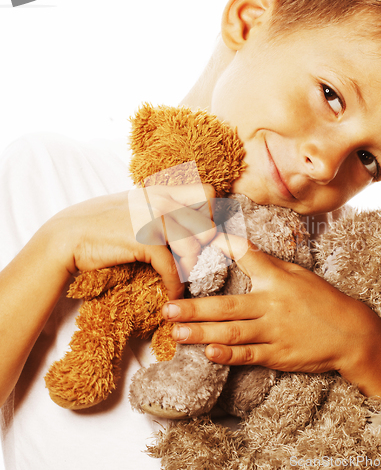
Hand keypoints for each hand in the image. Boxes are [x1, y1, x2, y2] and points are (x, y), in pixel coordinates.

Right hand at [45, 183, 216, 299]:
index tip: (201, 237)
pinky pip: (173, 268)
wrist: (66, 237)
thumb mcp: (135, 207)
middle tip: (192, 263)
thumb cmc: (101, 225)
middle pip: (207, 226)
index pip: (208, 194)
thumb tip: (189, 227)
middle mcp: (161, 200)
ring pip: (194, 249)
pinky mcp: (144, 239)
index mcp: (162, 190)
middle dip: (204, 248)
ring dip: (189, 270)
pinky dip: (175, 285)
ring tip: (180, 280)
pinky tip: (171, 293)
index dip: (210, 216)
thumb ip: (161, 209)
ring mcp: (153, 217)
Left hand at [163, 233, 379, 373]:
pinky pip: (249, 356)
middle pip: (227, 306)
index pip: (246, 258)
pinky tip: (208, 353)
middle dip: (194, 308)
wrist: (350, 333)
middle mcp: (272, 305)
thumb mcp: (298, 274)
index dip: (223, 247)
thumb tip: (239, 246)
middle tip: (167, 309)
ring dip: (201, 333)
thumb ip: (267, 263)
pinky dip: (228, 356)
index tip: (198, 240)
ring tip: (176, 332)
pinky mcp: (278, 355)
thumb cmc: (321, 299)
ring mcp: (274, 332)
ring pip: (232, 333)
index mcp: (277, 280)